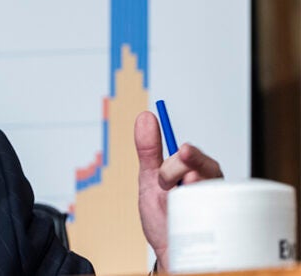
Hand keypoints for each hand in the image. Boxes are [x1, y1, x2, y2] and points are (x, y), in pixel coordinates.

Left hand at [135, 111, 222, 272]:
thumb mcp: (149, 180)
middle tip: (165, 182)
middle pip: (207, 173)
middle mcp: (213, 190)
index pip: (200, 159)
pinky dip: (201, 221)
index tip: (183, 151)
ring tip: (172, 205)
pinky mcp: (222, 231)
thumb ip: (149, 150)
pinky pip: (219, 222)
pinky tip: (189, 223)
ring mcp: (219, 210)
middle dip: (181, 174)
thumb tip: (145, 117)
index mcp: (198, 174)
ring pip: (210, 194)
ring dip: (187, 196)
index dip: (191, 156)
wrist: (168, 251)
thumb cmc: (162, 216)